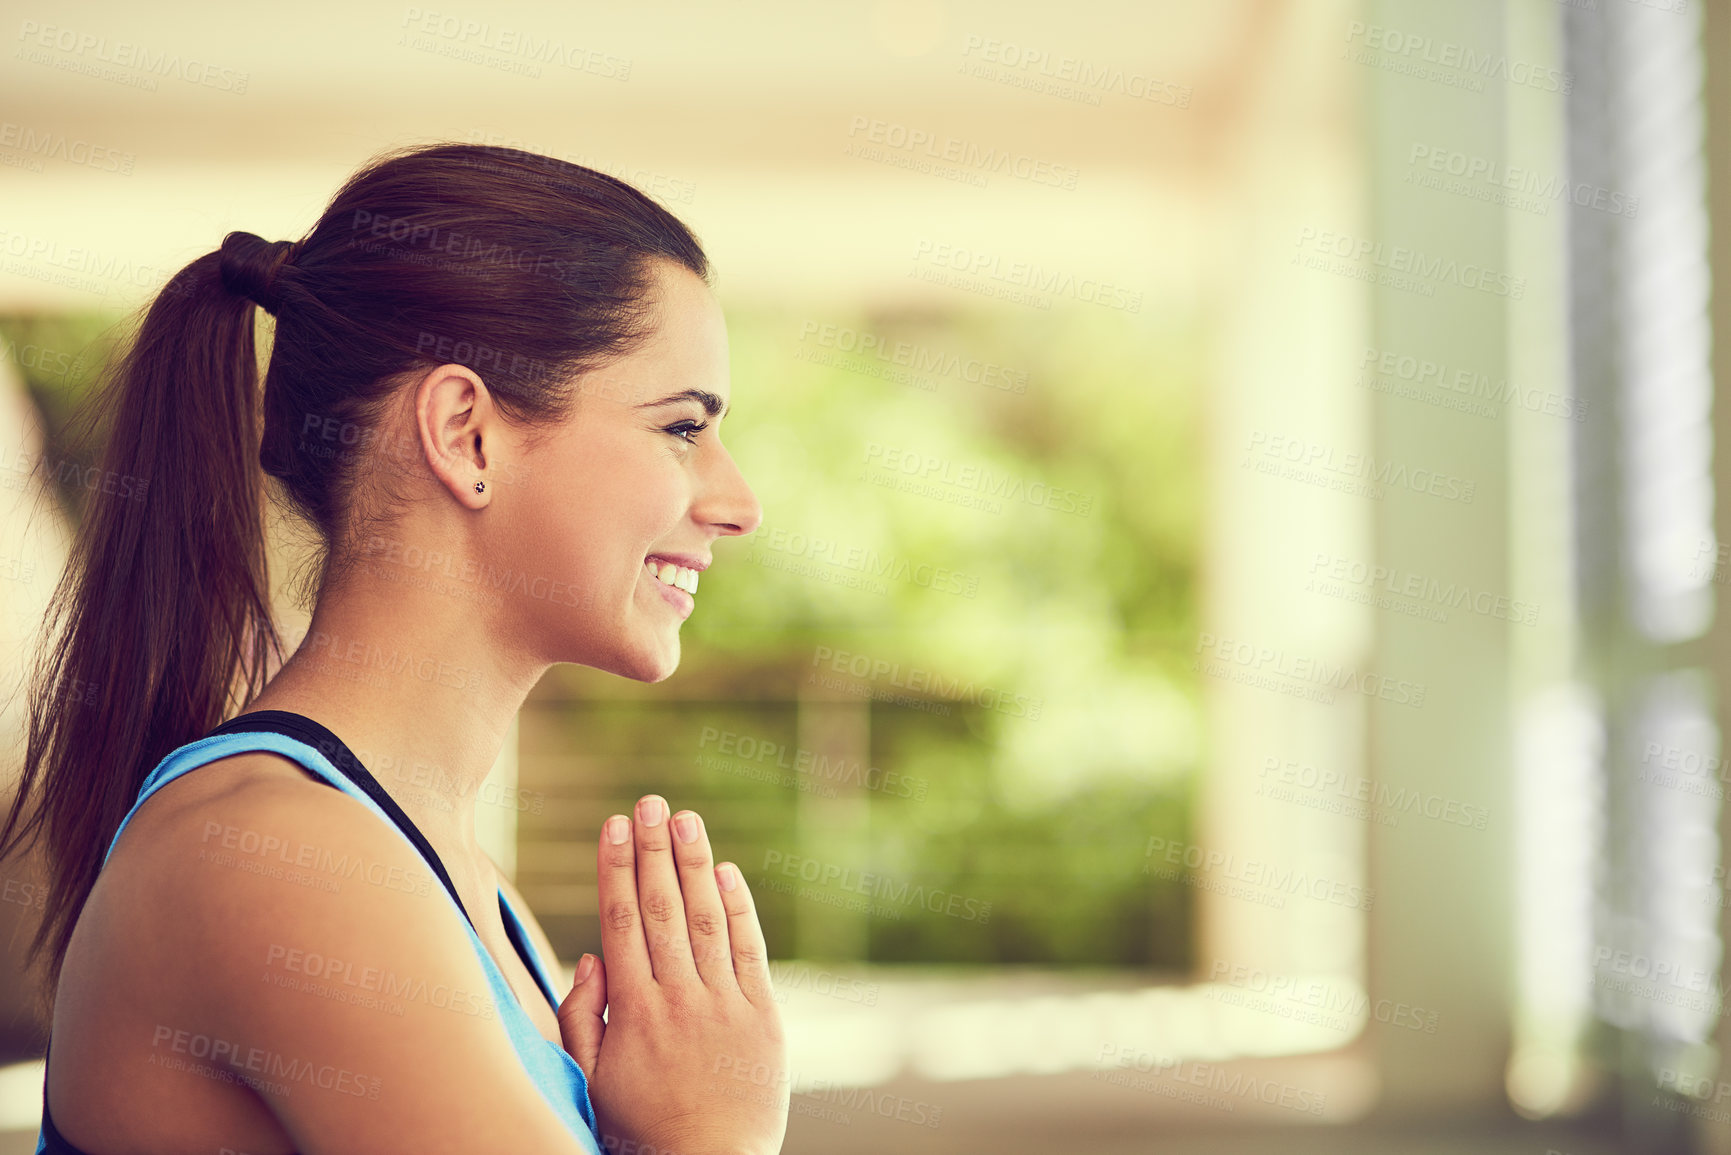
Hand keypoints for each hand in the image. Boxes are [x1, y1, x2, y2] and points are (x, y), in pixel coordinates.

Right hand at [558, 795, 787, 1154]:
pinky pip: (749, 951)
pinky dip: (738, 909)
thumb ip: (582, 1017)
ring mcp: (724, 1006)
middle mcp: (679, 1000)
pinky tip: (726, 872)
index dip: (616, 869)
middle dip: (653, 850)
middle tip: (648, 802)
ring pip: (705, 920)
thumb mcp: (592, 1080)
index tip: (613, 827)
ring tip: (685, 818)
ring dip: (694, 864)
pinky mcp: (763, 1017)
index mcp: (633, 1012)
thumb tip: (589, 956)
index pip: (621, 922)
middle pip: (661, 909)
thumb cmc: (641, 1130)